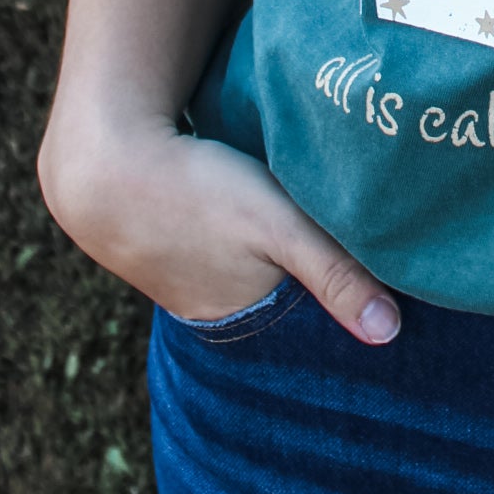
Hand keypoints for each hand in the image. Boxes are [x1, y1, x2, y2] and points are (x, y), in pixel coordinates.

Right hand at [38, 121, 400, 343]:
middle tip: (352, 241)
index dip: (341, 297)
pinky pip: (220, 241)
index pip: (308, 319)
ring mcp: (185, 273)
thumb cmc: (197, 192)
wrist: (104, 160)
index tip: (380, 284)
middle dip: (310, 276)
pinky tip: (249, 200)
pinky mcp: (170, 237)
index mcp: (240, 317)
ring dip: (272, 246)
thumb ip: (334, 273)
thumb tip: (390, 334)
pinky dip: (239, 228)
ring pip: (250, 265)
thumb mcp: (277, 226)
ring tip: (303, 218)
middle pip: (280, 293)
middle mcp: (211, 307)